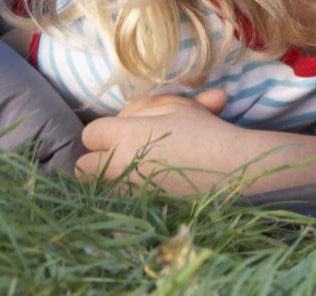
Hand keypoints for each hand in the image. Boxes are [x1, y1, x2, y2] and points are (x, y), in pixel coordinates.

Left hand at [77, 87, 246, 191]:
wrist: (232, 166)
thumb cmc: (205, 130)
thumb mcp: (177, 105)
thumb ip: (144, 106)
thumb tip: (125, 115)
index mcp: (123, 136)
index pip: (92, 133)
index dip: (107, 130)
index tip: (126, 131)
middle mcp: (118, 166)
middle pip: (82, 166)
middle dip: (97, 159)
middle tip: (122, 154)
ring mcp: (127, 191)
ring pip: (97, 187)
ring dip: (108, 178)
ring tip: (134, 170)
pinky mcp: (140, 209)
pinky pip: (116, 202)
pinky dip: (124, 194)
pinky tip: (145, 184)